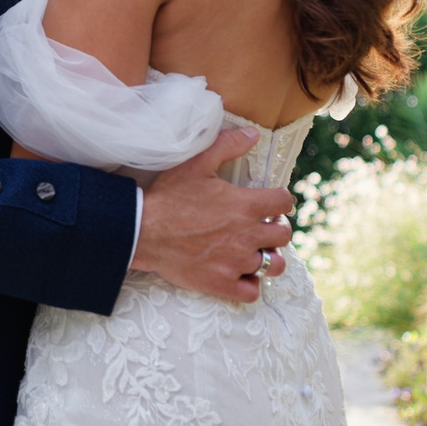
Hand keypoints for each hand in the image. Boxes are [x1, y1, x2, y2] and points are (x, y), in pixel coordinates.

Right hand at [132, 128, 292, 307]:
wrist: (142, 231)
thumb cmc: (168, 196)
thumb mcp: (196, 163)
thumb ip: (227, 146)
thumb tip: (253, 134)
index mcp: (246, 205)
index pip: (284, 202)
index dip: (279, 200)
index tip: (269, 203)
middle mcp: (248, 235)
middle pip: (283, 234)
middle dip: (275, 228)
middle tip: (260, 226)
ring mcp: (236, 262)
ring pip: (274, 265)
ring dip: (268, 257)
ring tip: (255, 252)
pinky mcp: (222, 283)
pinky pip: (253, 292)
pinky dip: (250, 284)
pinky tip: (240, 273)